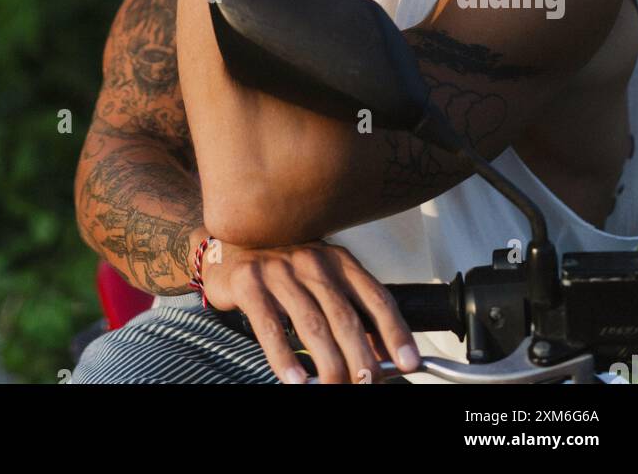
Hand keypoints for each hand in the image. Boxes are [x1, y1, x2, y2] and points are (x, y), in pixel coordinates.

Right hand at [201, 238, 420, 384]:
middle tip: (368, 384)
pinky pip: (270, 326)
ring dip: (327, 364)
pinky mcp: (249, 283)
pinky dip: (284, 357)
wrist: (227, 249)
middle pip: (345, 317)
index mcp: (337, 260)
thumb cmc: (282, 271)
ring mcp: (279, 270)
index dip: (395, 330)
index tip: (409, 361)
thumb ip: (349, 310)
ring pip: (312, 325)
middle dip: (361, 358)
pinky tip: (296, 380)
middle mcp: (312, 260)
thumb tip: (381, 354)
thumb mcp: (321, 281)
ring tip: (335, 388)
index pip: (375, 296)